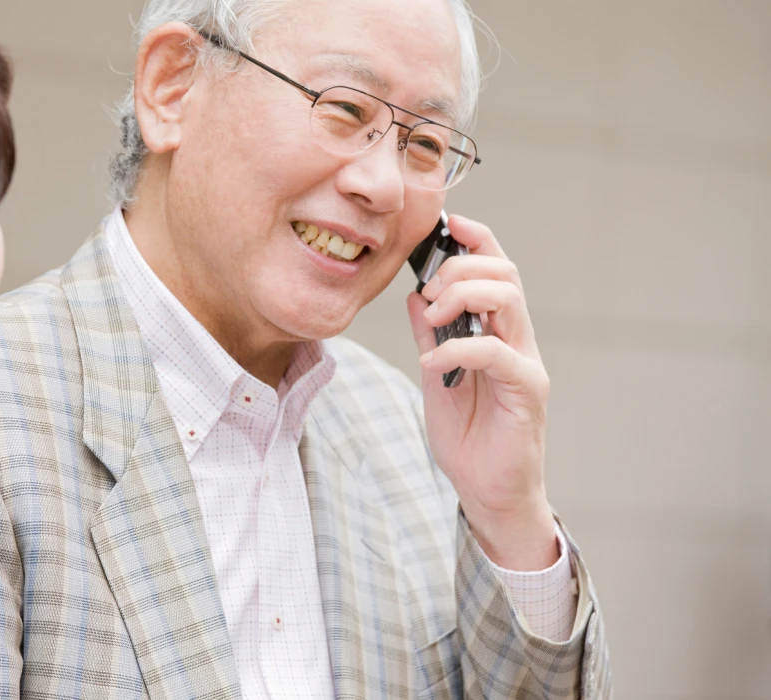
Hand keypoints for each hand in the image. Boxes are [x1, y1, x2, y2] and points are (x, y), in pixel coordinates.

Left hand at [406, 215, 557, 570]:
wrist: (487, 492)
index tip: (447, 225)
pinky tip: (433, 364)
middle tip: (427, 292)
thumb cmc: (468, 436)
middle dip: (459, 268)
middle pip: (504, 273)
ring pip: (507, 300)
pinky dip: (459, 349)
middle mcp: (518, 340)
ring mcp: (526, 363)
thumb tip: (414, 295)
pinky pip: (497, 353)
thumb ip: (430, 335)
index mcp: (498, 330)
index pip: (497, 268)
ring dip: (461, 296)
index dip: (477, 239)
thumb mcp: (436, 376)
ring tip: (432, 318)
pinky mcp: (527, 391)